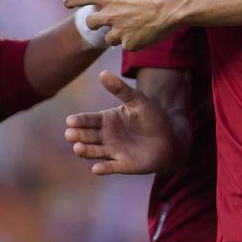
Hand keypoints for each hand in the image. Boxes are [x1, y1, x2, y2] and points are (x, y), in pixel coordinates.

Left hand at [64, 0, 179, 50]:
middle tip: (101, 19)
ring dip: (113, 33)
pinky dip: (130, 41)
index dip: (71, 0)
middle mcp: (109, 15)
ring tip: (123, 28)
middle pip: (91, 22)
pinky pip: (125, 44)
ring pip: (108, 37)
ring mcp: (119, 31)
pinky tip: (139, 34)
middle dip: (95, 20)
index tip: (66, 2)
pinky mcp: (131, 43)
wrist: (172, 5)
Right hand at [64, 70, 180, 174]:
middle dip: (78, 135)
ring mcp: (114, 151)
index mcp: (107, 120)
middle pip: (87, 136)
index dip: (79, 120)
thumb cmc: (153, 117)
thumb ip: (120, 89)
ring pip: (94, 152)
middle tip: (70, 134)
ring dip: (85, 151)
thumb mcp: (138, 100)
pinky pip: (111, 167)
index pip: (89, 120)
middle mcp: (106, 136)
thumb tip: (102, 73)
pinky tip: (96, 168)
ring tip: (77, 148)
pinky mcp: (123, 164)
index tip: (70, 120)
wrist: (171, 137)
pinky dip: (103, 168)